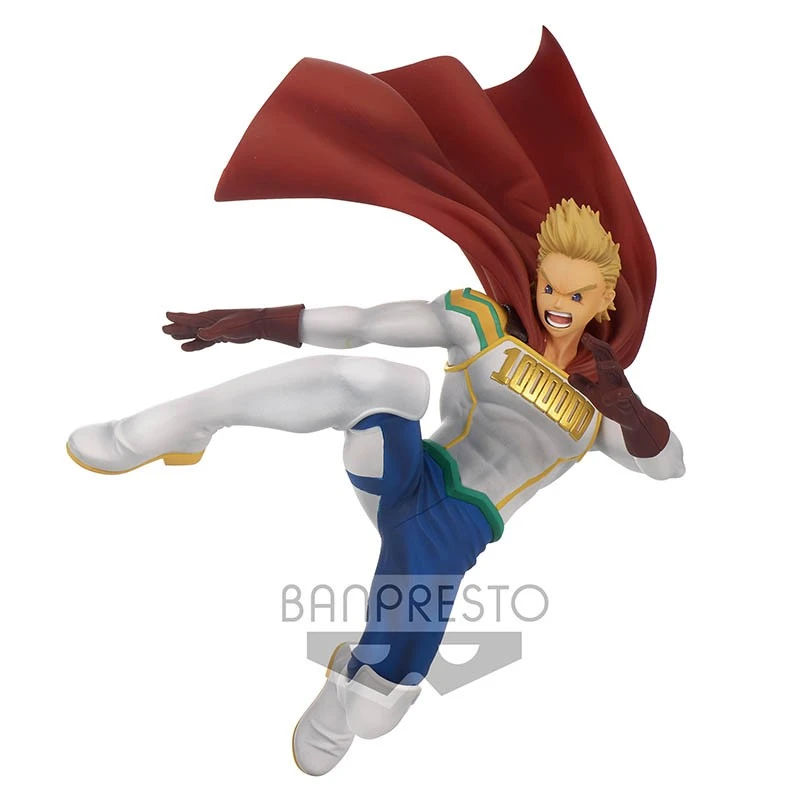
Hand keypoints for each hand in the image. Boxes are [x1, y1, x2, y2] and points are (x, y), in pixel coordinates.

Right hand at [162, 309, 255, 351]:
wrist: (259, 324)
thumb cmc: (245, 323)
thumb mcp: (228, 328)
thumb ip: (213, 331)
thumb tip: (200, 334)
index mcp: (210, 318)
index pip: (190, 318)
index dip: (178, 318)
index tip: (167, 315)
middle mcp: (210, 322)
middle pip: (190, 326)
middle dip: (178, 328)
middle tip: (164, 329)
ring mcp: (216, 329)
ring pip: (196, 333)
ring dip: (185, 335)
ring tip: (173, 339)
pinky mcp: (222, 335)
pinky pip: (205, 340)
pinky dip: (196, 343)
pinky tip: (188, 347)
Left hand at [568, 333, 668, 457]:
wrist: (634, 419)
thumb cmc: (616, 404)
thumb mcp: (594, 394)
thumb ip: (583, 385)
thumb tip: (571, 376)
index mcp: (609, 374)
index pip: (602, 355)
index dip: (594, 345)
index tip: (585, 336)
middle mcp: (617, 378)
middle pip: (610, 358)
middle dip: (599, 348)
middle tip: (589, 339)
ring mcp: (624, 388)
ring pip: (619, 374)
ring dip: (610, 367)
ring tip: (601, 364)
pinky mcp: (629, 401)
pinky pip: (625, 396)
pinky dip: (617, 395)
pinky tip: (609, 397)